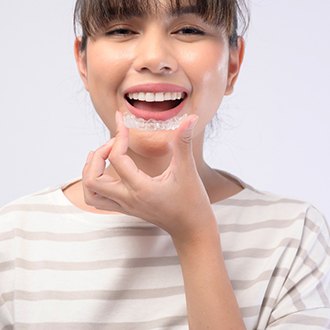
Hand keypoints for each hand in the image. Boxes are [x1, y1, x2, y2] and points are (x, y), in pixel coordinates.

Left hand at [82, 112, 216, 242]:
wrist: (191, 228)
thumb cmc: (192, 201)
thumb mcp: (188, 171)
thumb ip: (184, 143)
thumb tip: (190, 118)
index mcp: (141, 188)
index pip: (117, 158)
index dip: (119, 136)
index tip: (124, 123)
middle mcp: (128, 199)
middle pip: (93, 179)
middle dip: (97, 155)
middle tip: (113, 143)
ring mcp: (125, 206)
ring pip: (91, 193)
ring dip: (90, 172)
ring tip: (101, 155)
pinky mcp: (126, 209)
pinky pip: (98, 199)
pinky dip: (95, 183)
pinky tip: (108, 171)